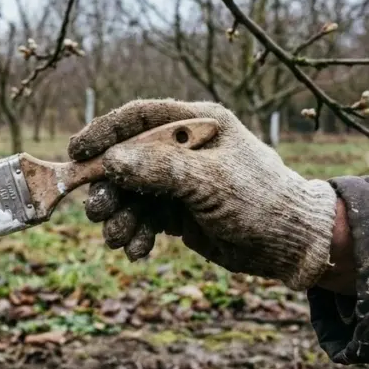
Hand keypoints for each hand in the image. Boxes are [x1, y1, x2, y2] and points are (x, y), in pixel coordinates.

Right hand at [69, 99, 337, 290]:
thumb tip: (111, 160)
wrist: (291, 246)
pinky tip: (137, 250)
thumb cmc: (261, 202)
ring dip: (119, 217)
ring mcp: (179, 180)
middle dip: (108, 187)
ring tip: (118, 240)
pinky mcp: (178, 209)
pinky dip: (135, 233)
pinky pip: (143, 217)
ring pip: (131, 192)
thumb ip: (160, 169)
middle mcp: (183, 147)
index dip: (104, 132)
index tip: (76, 152)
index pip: (139, 118)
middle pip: (126, 159)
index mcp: (196, 124)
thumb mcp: (210, 182)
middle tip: (96, 211)